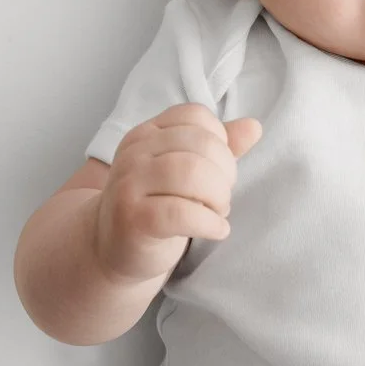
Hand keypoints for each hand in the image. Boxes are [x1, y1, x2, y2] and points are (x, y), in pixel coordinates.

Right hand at [93, 102, 262, 283]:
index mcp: (147, 133)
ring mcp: (129, 184)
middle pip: (200, 145)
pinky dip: (210, 222)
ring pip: (191, 173)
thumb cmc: (155, 205)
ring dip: (219, 196)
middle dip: (225, 173)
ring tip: (218, 212)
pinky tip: (217, 230)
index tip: (218, 169)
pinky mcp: (132, 219)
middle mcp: (134, 152)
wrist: (110, 249)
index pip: (195, 116)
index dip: (220, 141)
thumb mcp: (184, 171)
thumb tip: (254, 127)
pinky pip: (182, 213)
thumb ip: (218, 148)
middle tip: (222, 197)